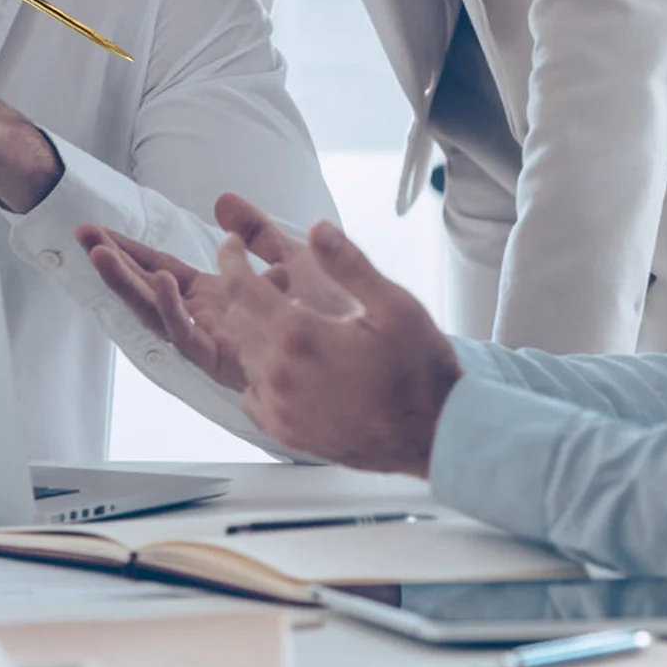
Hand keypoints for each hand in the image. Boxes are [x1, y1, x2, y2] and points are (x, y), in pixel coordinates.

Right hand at [76, 195, 356, 391]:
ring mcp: (219, 345)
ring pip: (161, 318)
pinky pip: (192, 341)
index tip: (99, 231)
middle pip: (150, 293)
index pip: (162, 272)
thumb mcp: (296, 259)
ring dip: (131, 284)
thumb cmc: (343, 321)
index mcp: (219, 303)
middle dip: (116, 265)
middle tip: (86, 237)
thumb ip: (257, 231)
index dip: (130, 252)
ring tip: (104, 254)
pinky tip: (160, 280)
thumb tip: (223, 201)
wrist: (381, 368)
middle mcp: (212, 325)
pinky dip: (173, 310)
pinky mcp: (231, 364)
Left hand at [212, 222, 462, 475]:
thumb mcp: (394, 306)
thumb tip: (318, 229)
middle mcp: (280, 373)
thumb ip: (349, 264)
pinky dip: (260, 372)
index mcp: (299, 336)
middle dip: (248, 293)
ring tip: (292, 325)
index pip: (239, 285)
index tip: (231, 244)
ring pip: (243, 354)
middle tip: (279, 284)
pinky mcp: (285, 431)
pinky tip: (290, 366)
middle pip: (236, 318)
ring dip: (256, 331)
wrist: (436, 436)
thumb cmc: (419, 373)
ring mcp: (279, 407)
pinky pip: (250, 392)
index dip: (230, 257)